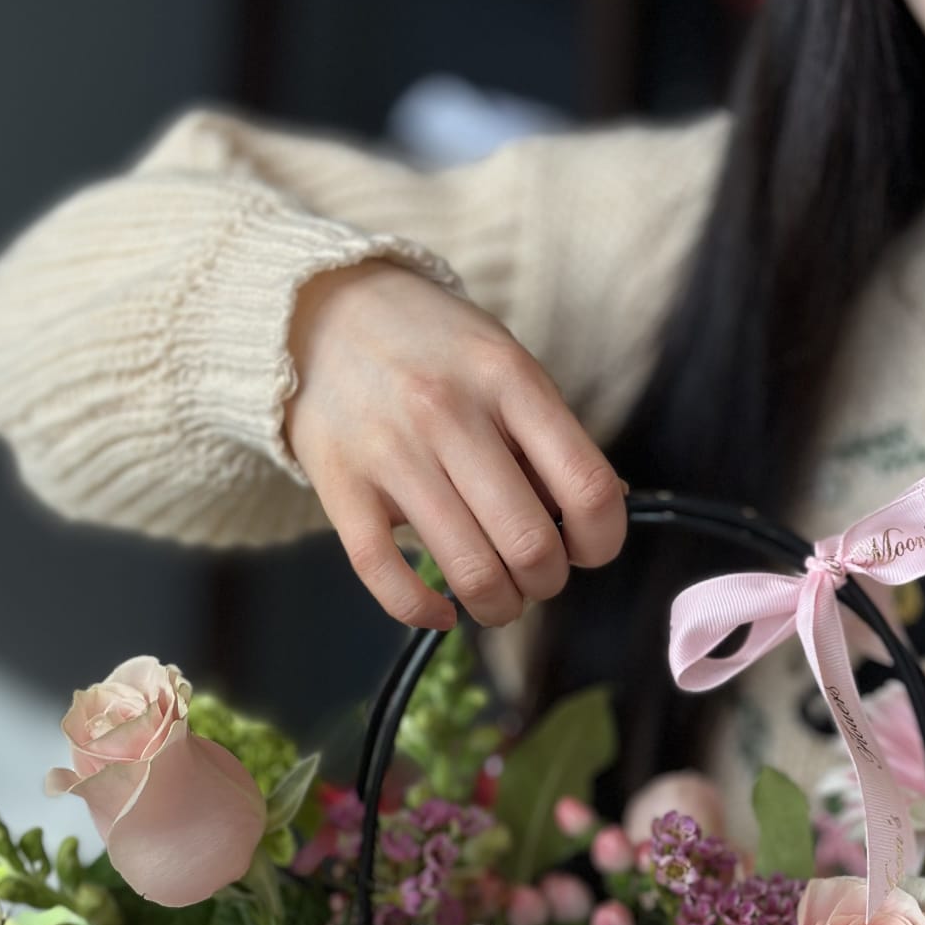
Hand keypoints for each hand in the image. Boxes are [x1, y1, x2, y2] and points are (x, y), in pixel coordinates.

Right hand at [285, 262, 627, 631]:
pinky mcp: (340, 486)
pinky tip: (440, 611)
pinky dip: (422, 612)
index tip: (586, 548)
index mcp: (509, 378)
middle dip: (547, 583)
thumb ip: (550, 437)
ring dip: (497, 605)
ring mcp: (390, 452)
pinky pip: (386, 575)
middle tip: (535, 576)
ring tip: (496, 597)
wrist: (323, 312)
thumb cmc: (432, 349)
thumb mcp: (505, 366)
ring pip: (469, 571)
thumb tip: (601, 512)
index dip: (601, 541)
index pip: (586, 487)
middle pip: (530, 544)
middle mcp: (450, 413)